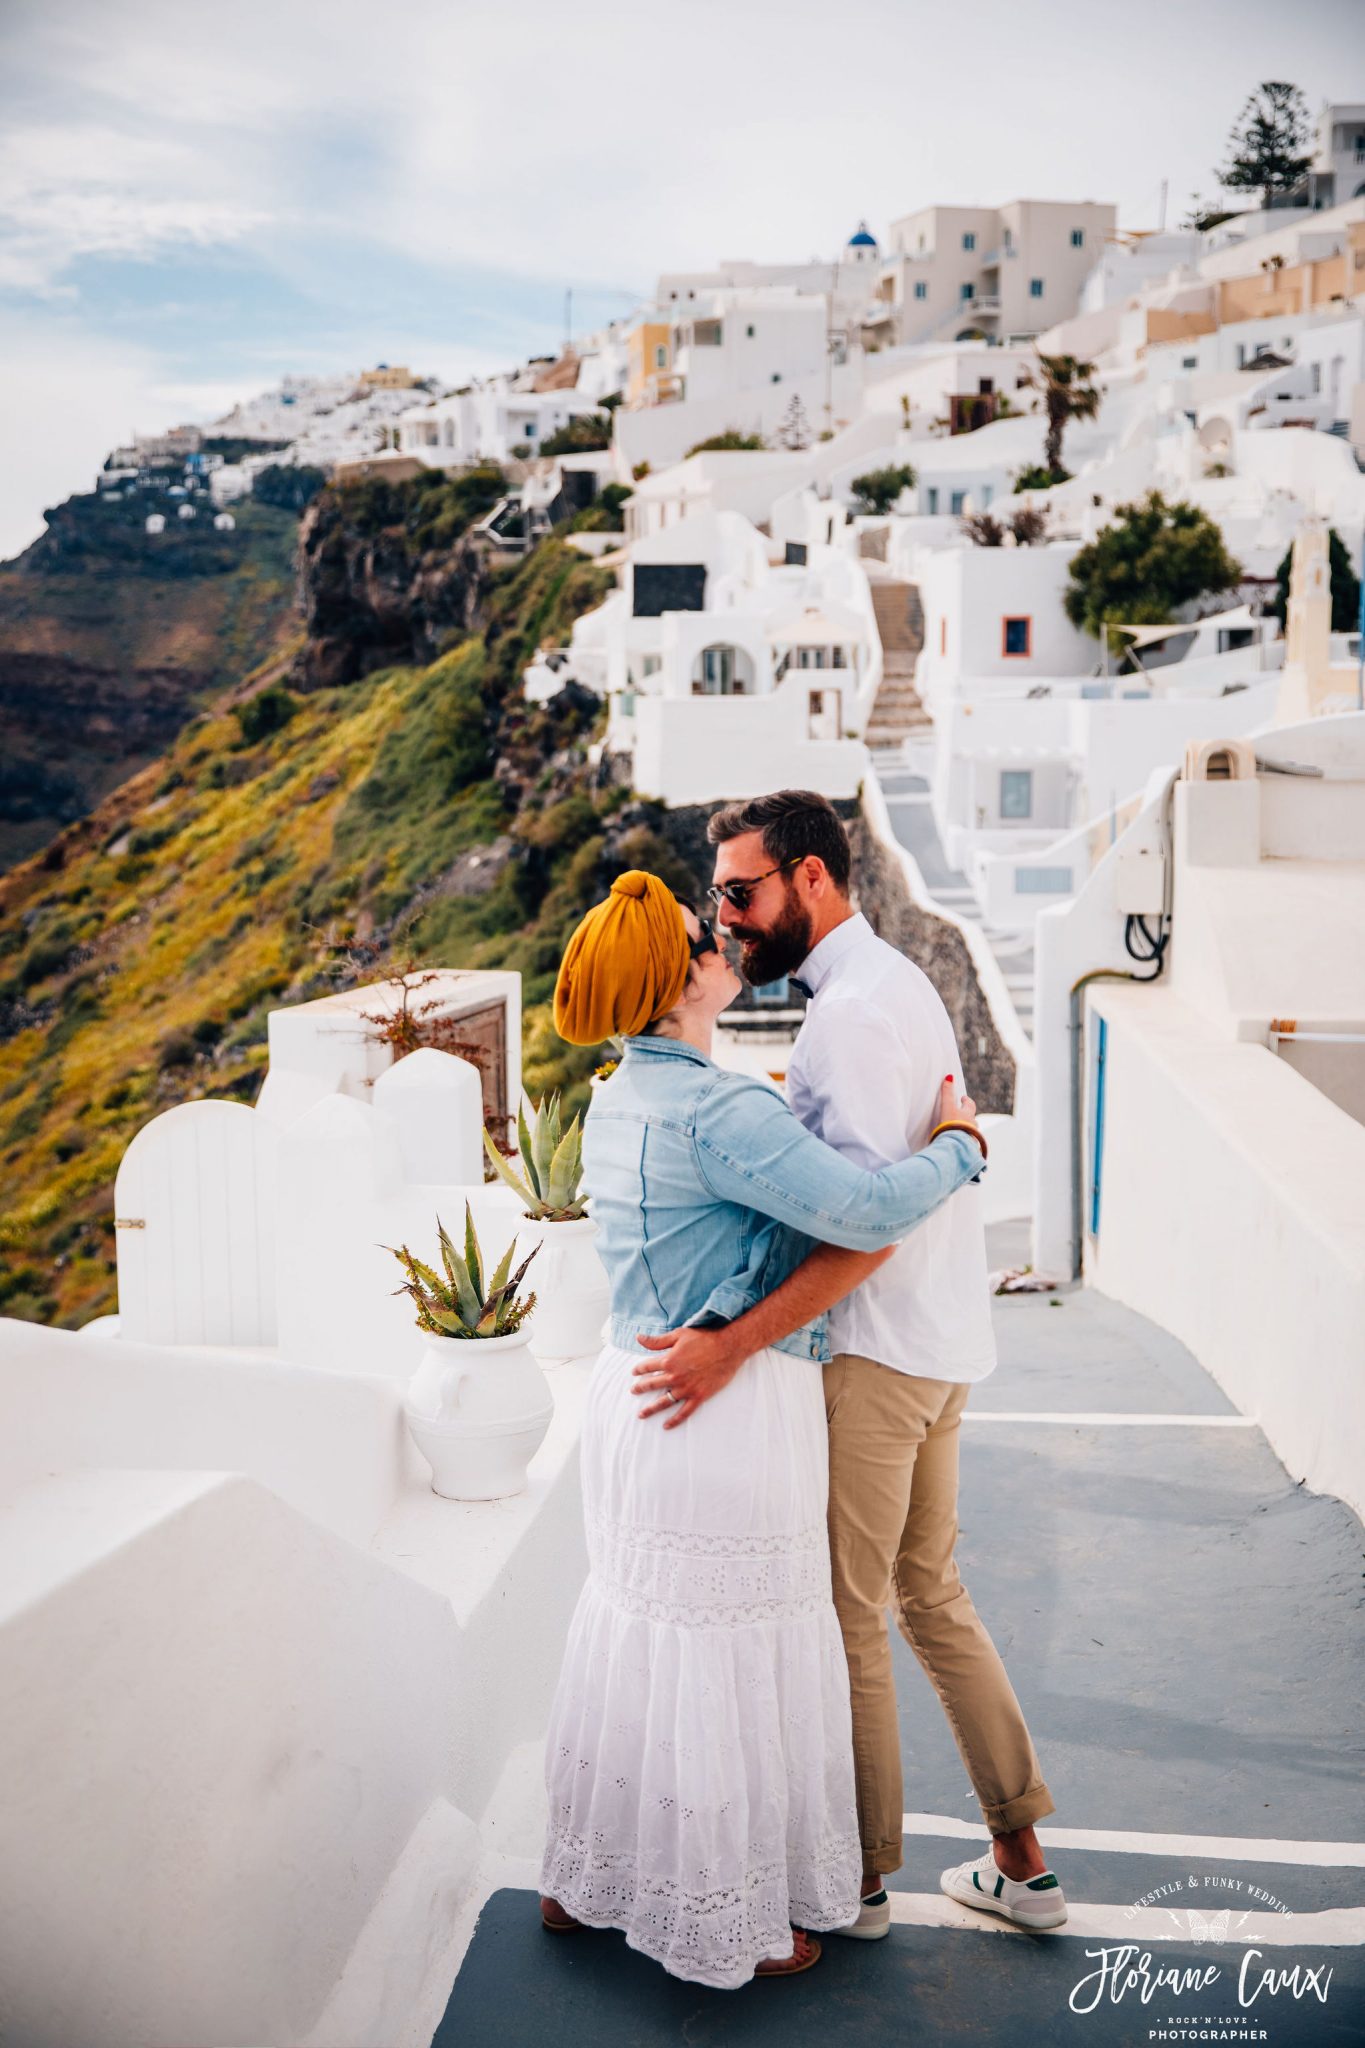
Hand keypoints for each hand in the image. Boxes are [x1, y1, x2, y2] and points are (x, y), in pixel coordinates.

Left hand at [631, 1325, 745, 1428]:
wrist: (728, 1348)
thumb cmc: (704, 1338)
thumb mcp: (678, 1335)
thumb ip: (657, 1340)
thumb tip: (638, 1338)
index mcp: (668, 1361)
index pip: (647, 1366)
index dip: (638, 1369)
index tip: (634, 1372)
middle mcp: (674, 1377)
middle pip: (652, 1385)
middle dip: (640, 1388)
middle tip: (634, 1391)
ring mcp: (686, 1389)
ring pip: (664, 1402)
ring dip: (651, 1409)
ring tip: (641, 1414)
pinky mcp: (698, 1396)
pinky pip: (684, 1412)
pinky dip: (674, 1420)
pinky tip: (666, 1425)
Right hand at [936, 1073, 983, 1153]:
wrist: (956, 1145)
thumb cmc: (951, 1125)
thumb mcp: (947, 1106)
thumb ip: (947, 1092)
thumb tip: (949, 1076)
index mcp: (968, 1115)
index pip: (970, 1105)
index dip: (967, 1101)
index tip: (964, 1098)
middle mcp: (972, 1126)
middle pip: (972, 1119)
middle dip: (968, 1116)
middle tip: (963, 1114)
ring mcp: (971, 1137)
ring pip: (971, 1131)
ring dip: (967, 1129)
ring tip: (961, 1130)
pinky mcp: (968, 1148)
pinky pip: (967, 1143)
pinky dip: (964, 1141)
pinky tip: (959, 1144)